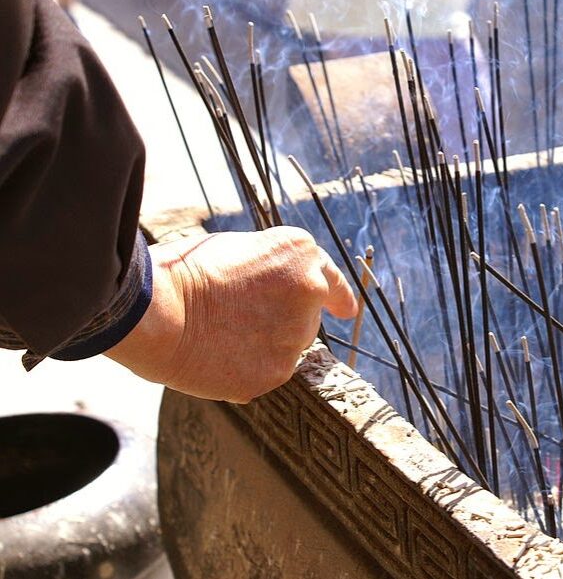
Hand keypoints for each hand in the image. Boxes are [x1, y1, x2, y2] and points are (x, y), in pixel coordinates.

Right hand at [106, 227, 356, 402]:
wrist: (158, 313)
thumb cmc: (182, 274)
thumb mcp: (236, 248)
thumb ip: (270, 268)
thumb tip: (276, 290)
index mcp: (300, 253)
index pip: (330, 278)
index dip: (339, 297)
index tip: (347, 311)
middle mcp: (310, 291)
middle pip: (306, 317)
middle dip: (282, 320)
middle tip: (235, 317)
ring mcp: (297, 334)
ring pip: (287, 346)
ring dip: (264, 344)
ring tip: (219, 333)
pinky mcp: (278, 370)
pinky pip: (266, 371)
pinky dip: (246, 368)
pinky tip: (217, 355)